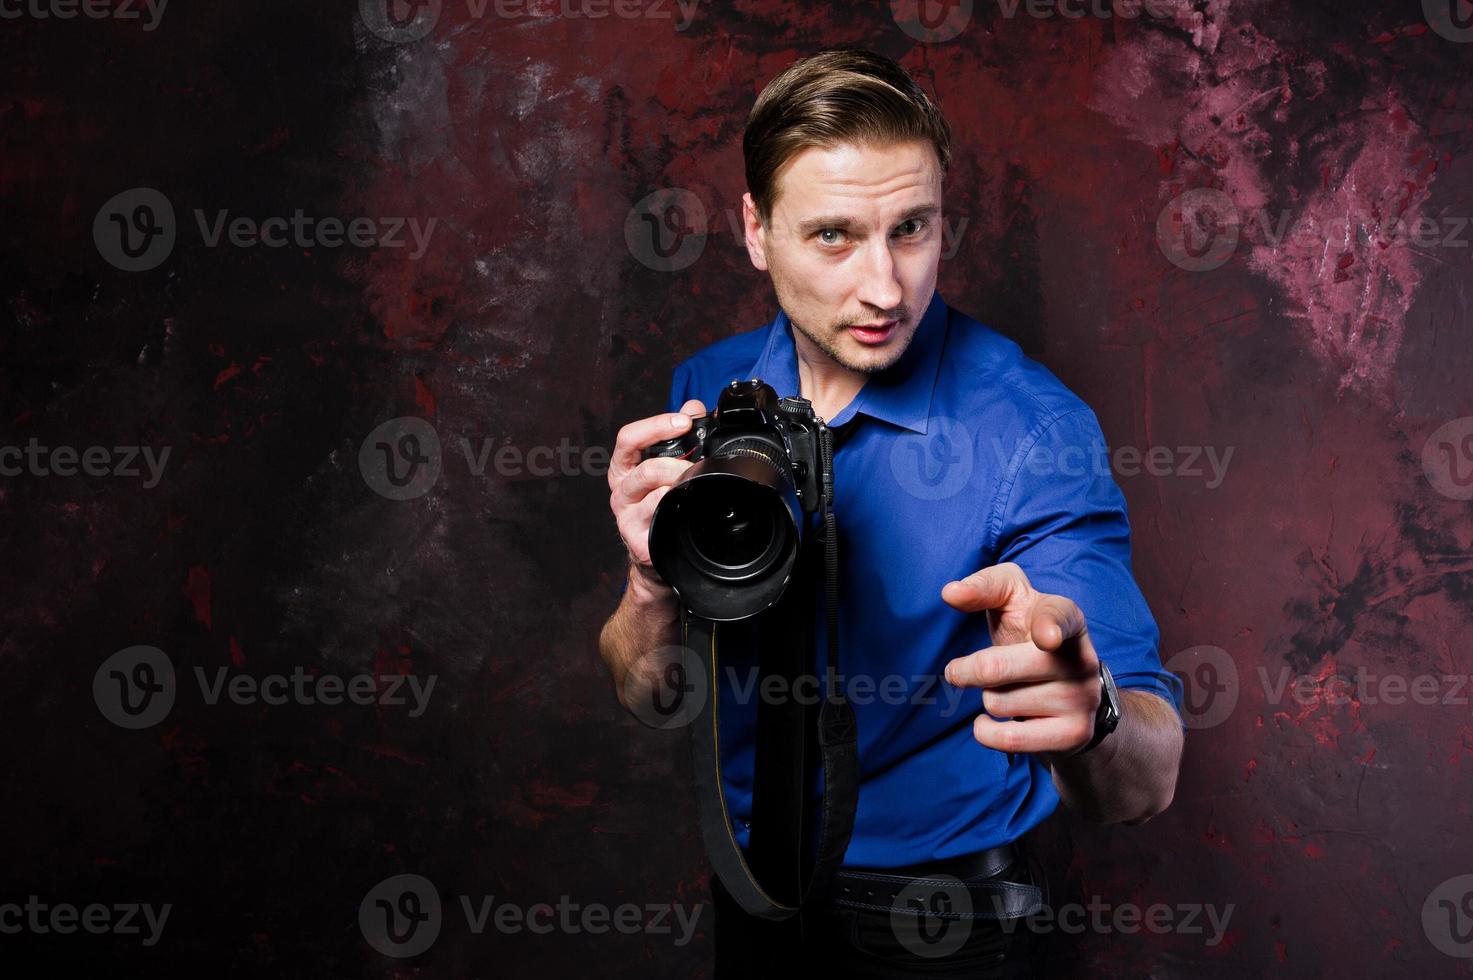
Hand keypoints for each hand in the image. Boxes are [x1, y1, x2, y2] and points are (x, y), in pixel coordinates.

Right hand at [608, 399, 706, 577]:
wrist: (657, 551)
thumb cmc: (660, 503)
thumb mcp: (666, 464)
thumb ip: (678, 434)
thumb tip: (693, 407)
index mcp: (625, 468)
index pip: (629, 438)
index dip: (656, 425)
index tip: (684, 422)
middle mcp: (622, 491)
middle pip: (644, 468)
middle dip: (676, 463)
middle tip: (696, 465)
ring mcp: (627, 517)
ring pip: (652, 494)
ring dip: (677, 486)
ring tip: (692, 485)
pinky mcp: (639, 541)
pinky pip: (657, 521)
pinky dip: (673, 510)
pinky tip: (682, 508)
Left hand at [940, 562, 1101, 765]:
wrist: (1069, 692)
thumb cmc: (1028, 635)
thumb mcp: (1012, 601)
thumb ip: (984, 587)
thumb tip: (950, 593)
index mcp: (1067, 617)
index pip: (1058, 617)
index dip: (1049, 627)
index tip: (1045, 637)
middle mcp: (1081, 658)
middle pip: (997, 668)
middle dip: (966, 671)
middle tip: (959, 671)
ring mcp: (1081, 698)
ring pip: (997, 702)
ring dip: (989, 698)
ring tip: (1009, 692)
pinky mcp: (1074, 734)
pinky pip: (1009, 739)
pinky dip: (986, 732)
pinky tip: (991, 722)